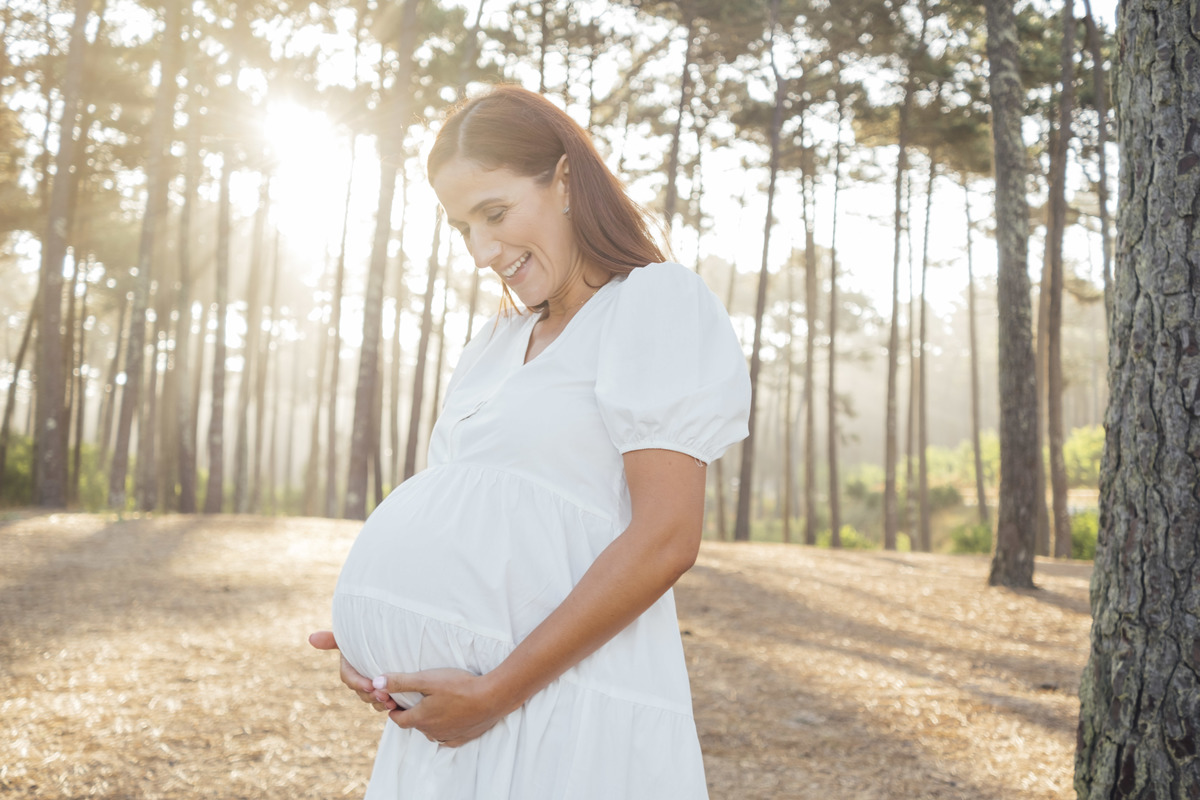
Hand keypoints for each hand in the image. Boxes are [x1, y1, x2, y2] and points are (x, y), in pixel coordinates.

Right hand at [308, 630, 397, 711]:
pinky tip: (398, 703)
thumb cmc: (367, 635)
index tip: (370, 685)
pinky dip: (390, 704)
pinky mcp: (385, 690)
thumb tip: (311, 638)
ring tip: (392, 702)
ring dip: (380, 702)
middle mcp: (359, 678)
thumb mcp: (351, 636)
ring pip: (373, 699)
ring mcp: (372, 686)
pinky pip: (384, 702)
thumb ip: (332, 638)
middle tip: (384, 696)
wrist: (390, 639)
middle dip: (371, 695)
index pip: (349, 678)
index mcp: (350, 667)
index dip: (358, 683)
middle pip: (361, 692)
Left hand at [377, 668, 505, 747]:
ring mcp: (448, 736)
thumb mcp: (426, 679)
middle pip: (415, 724)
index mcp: (420, 718)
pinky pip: (448, 738)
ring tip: (434, 706)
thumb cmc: (459, 686)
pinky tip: (449, 720)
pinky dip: (445, 729)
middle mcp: (432, 731)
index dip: (394, 710)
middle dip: (412, 713)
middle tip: (416, 699)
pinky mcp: (463, 738)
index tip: (394, 703)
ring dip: (429, 721)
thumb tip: (375, 684)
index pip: (398, 720)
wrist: (492, 698)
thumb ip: (400, 682)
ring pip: (431, 731)